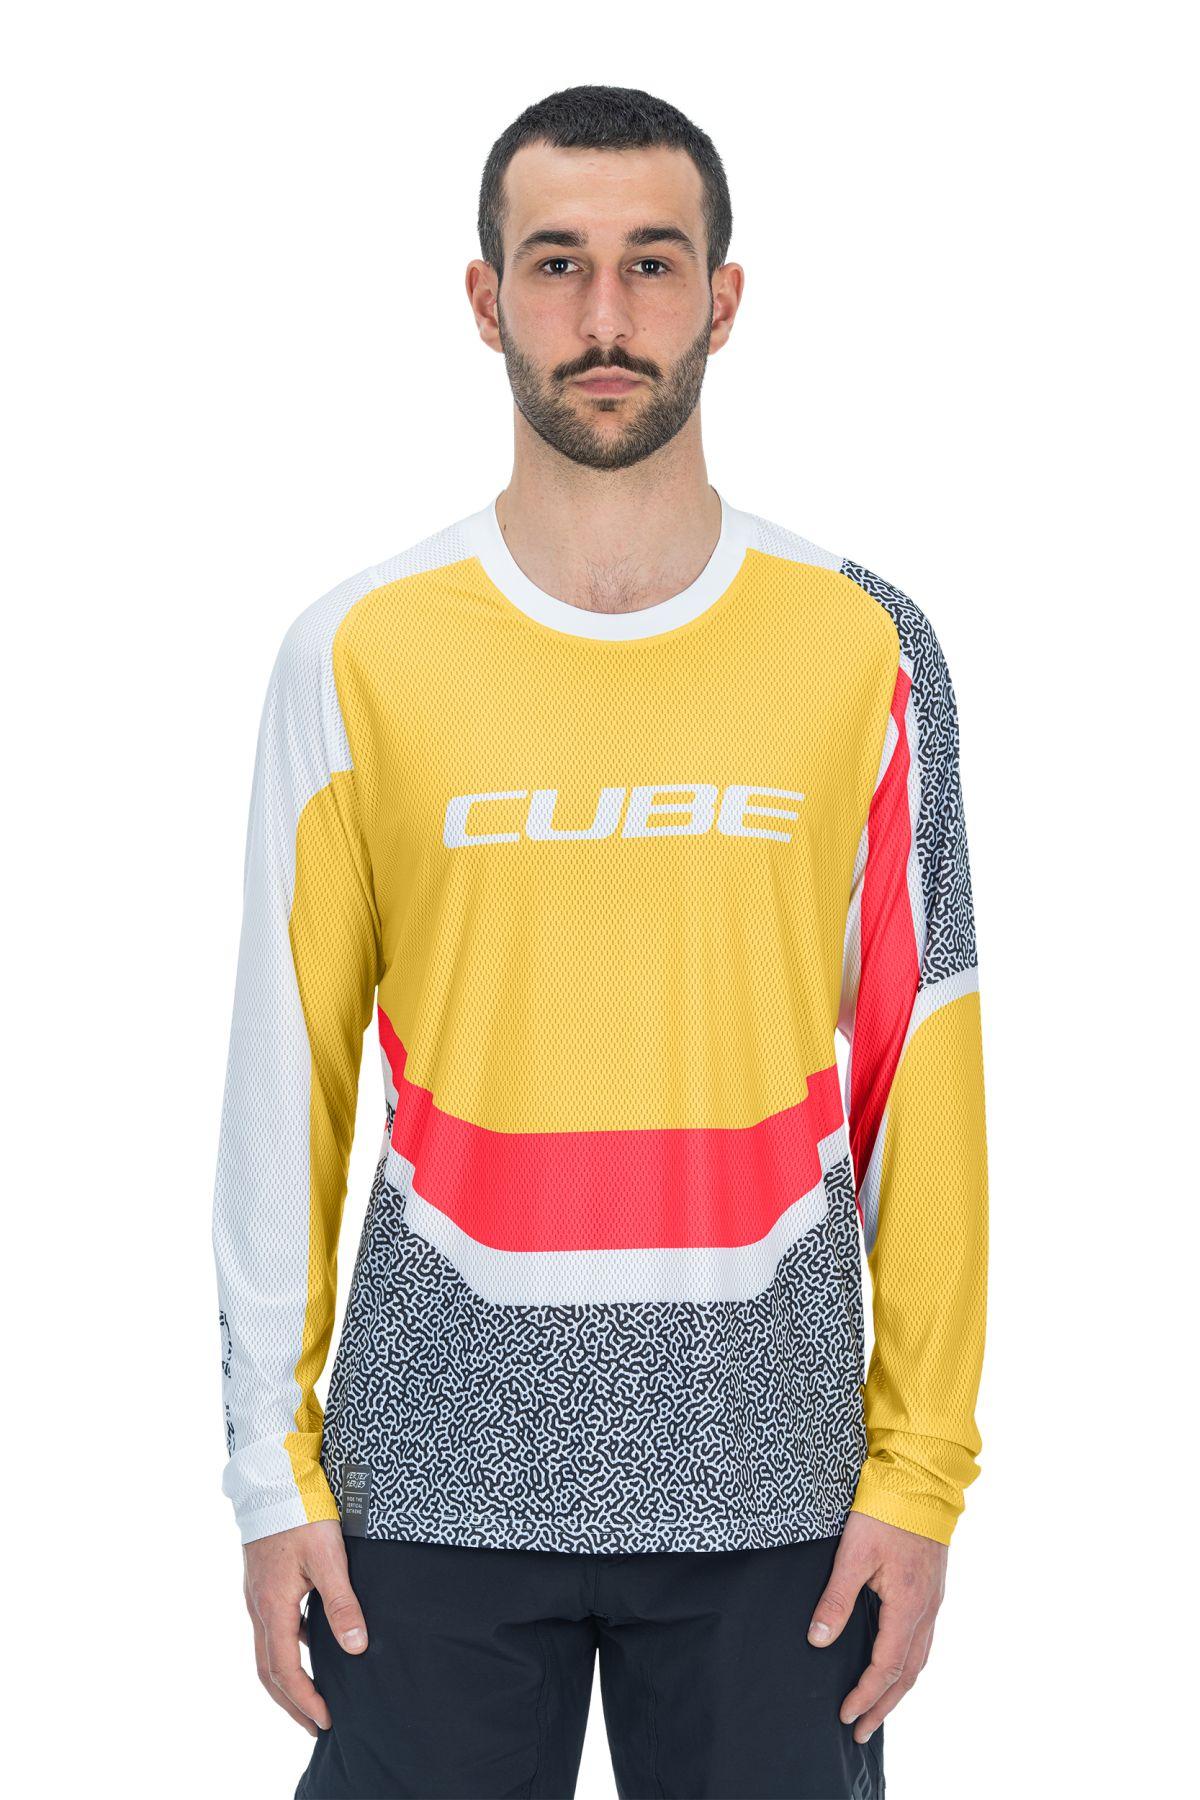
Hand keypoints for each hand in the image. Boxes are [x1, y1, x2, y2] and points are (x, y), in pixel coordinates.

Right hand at [242, 1519, 367, 1735]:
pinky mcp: (263, 1582)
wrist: (272, 1478)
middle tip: (314, 1726)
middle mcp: (259, 1606)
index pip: (284, 1670)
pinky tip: (309, 1644)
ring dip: (286, 1679)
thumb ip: (341, 1604)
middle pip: (267, 1670)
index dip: (304, 1700)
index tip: (325, 1721)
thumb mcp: (328, 1557)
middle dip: (290, 1703)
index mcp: (273, 1606)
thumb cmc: (301, 1512)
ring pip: (266, 1650)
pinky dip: (286, 1649)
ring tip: (311, 1695)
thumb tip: (356, 1648)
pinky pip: (271, 1628)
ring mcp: (257, 1595)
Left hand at [807, 1510, 946, 1745]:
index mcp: (907, 1605)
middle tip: (862, 1732)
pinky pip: (923, 1639)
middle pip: (908, 1673)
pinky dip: (908, 1662)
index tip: (845, 1715)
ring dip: (898, 1688)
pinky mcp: (931, 1588)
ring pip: (919, 1658)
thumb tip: (817, 1641)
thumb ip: (836, 1599)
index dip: (865, 1695)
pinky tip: (896, 1663)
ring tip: (879, 1708)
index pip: (886, 1666)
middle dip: (884, 1705)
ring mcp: (933, 1599)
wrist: (921, 1478)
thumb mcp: (853, 1553)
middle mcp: (926, 1609)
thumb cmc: (885, 1510)